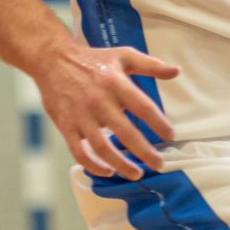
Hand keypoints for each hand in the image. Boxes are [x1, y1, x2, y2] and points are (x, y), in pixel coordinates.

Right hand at [32, 42, 179, 178]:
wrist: (53, 59)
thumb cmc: (92, 59)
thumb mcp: (123, 56)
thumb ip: (151, 65)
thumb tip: (177, 71)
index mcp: (115, 83)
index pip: (143, 107)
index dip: (159, 123)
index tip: (170, 135)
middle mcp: (99, 101)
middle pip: (126, 132)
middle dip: (145, 152)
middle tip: (158, 163)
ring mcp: (81, 115)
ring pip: (102, 147)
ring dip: (121, 164)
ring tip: (136, 173)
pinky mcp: (66, 125)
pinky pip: (79, 151)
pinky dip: (93, 165)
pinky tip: (107, 170)